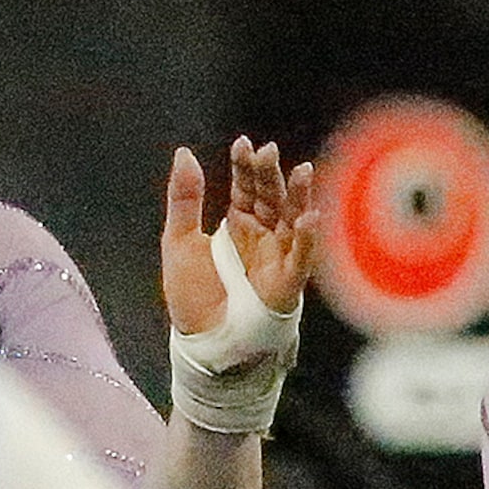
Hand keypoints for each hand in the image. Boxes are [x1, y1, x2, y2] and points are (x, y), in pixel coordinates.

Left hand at [163, 137, 316, 334]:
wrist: (202, 344)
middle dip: (270, 175)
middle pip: (271, 198)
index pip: (245, 188)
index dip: (245, 166)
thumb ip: (184, 199)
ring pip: (293, 221)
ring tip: (303, 171)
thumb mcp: (178, 241)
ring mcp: (276, 259)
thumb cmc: (192, 297)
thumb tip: (184, 153)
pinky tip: (310, 217)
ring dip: (299, 197)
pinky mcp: (285, 284)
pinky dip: (307, 239)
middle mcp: (261, 238)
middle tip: (268, 151)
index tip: (243, 144)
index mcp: (237, 226)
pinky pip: (300, 258)